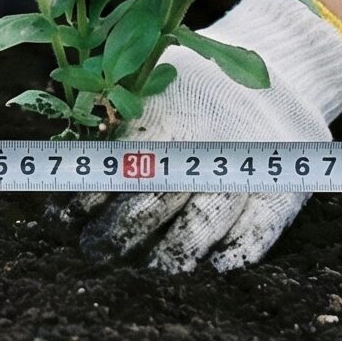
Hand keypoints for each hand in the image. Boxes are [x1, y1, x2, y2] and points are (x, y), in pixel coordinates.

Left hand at [73, 0, 341, 271]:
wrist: (281, 75)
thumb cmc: (201, 87)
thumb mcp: (159, 84)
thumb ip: (120, 114)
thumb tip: (59, 133)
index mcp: (172, 116)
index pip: (122, 164)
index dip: (89, 196)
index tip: (64, 216)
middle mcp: (208, 145)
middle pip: (158, 199)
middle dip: (121, 231)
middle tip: (94, 251)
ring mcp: (247, 172)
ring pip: (205, 222)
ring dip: (173, 250)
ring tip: (151, 265)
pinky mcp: (280, 194)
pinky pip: (257, 232)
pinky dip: (237, 250)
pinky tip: (215, 264)